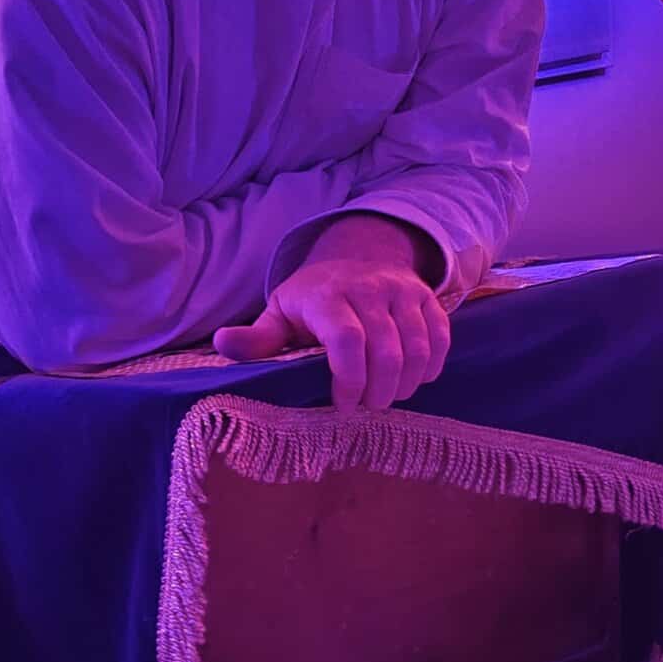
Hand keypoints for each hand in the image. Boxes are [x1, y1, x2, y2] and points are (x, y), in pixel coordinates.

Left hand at [213, 214, 450, 412]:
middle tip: (368, 406)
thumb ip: (257, 336)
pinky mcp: (425, 295)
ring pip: (417, 346)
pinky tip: (414, 380)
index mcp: (327, 295)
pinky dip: (432, 366)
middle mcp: (368, 287)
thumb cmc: (311, 299)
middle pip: (386, 349)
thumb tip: (222, 343)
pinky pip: (441, 336)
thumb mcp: (280, 313)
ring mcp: (400, 289)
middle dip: (379, 391)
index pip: (347, 339)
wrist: (356, 254)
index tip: (342, 405)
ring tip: (388, 397)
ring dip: (406, 384)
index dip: (349, 380)